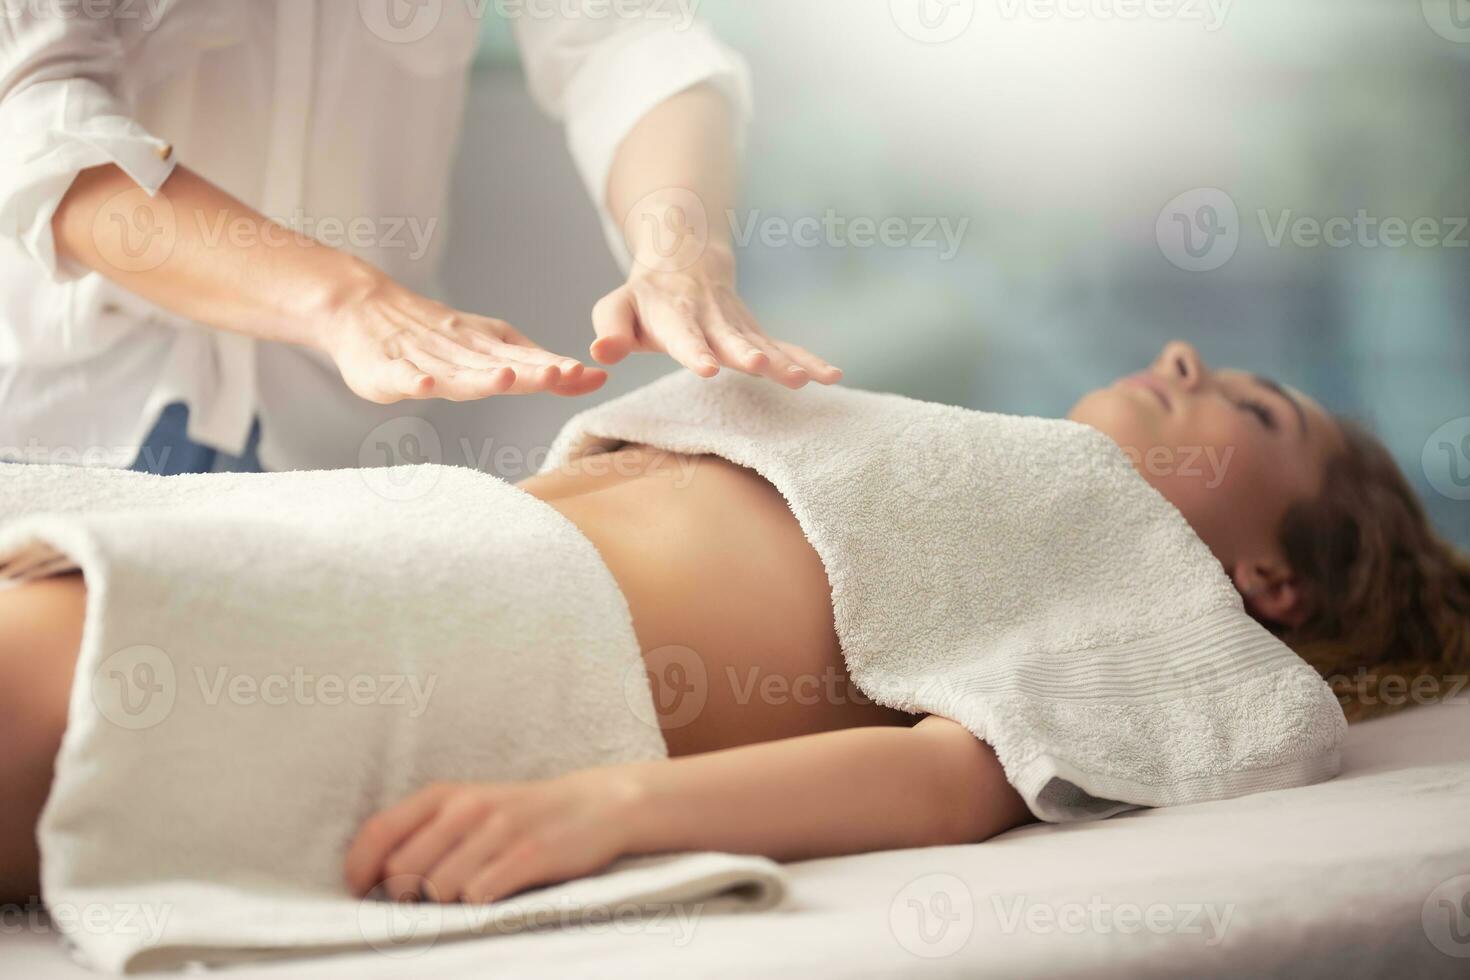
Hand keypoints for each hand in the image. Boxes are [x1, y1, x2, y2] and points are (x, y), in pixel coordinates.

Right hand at [322, 269, 606, 403]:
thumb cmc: (432, 338)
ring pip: (456, 372)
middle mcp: (459, 352)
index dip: (557, 370)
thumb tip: (583, 377)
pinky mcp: (387, 370)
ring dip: (480, 376)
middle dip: (531, 371)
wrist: (363, 309)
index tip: (591, 375)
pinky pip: (402, 376)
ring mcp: (423, 360)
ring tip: (506, 379)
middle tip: (562, 373)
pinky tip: (426, 386)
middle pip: (499, 365)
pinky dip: (414, 381)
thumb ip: (528, 363)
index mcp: (485, 349)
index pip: (528, 361)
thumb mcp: (484, 347)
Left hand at [344, 769, 642, 903]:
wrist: (595, 805)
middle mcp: (467, 807)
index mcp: (444, 795)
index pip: (378, 833)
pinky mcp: (529, 855)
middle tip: (427, 902)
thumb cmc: (518, 816)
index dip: (359, 871)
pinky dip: (480, 905)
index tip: (364, 895)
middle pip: (402, 871)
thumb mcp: (467, 810)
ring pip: (438, 889)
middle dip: (406, 897)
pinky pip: (479, 896)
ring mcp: (499, 830)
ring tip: (470, 893)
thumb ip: (422, 834)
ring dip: (447, 905)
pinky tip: (496, 894)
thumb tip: (372, 880)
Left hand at [590, 244, 841, 389]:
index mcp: (674, 315)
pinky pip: (785, 346)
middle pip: (730, 338)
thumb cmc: (643, 296)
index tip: (706, 368)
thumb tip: (600, 354)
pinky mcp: (755, 333)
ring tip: (804, 380)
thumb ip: (610, 329)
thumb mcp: (616, 306)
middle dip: (746, 354)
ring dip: (784, 361)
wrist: (684, 257)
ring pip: (764, 343)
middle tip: (761, 367)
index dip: (695, 350)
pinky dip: (808, 361)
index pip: (685, 335)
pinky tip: (832, 376)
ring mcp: (737, 326)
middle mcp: (711, 319)